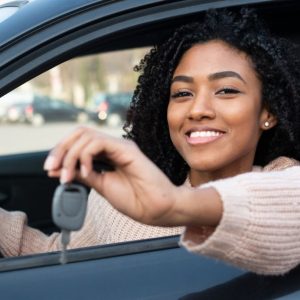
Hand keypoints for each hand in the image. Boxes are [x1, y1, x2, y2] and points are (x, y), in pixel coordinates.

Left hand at [43, 127, 181, 225]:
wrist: (157, 209)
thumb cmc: (136, 200)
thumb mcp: (102, 186)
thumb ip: (84, 175)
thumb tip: (60, 170)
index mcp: (108, 155)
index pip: (79, 143)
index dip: (61, 153)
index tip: (51, 170)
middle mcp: (113, 147)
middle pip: (80, 134)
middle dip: (61, 150)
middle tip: (52, 168)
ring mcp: (120, 146)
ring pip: (86, 135)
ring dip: (70, 154)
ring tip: (68, 175)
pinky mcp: (127, 148)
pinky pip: (98, 142)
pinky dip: (85, 155)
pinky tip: (85, 170)